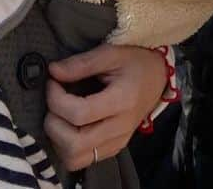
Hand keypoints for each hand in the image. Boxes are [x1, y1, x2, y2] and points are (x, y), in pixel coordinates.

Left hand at [44, 44, 166, 170]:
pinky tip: (70, 126)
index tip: (53, 82)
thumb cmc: (137, 63)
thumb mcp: (112, 54)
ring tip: (60, 116)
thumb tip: (54, 71)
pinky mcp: (114, 148)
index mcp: (123, 101)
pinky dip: (68, 146)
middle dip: (54, 123)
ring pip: (75, 157)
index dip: (56, 99)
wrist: (158, 77)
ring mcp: (118, 141)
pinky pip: (83, 159)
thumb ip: (82, 63)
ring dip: (58, 138)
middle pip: (74, 143)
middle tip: (54, 103)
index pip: (79, 114)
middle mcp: (121, 126)